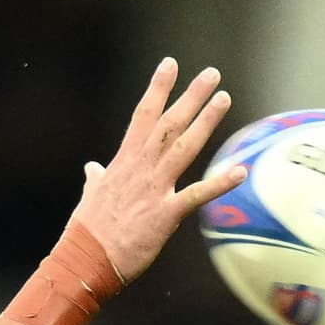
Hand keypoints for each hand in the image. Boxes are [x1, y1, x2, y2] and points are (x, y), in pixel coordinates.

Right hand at [71, 58, 246, 285]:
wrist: (84, 260)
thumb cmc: (86, 232)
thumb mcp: (89, 198)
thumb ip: (95, 179)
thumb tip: (90, 168)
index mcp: (123, 162)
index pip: (142, 116)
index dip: (157, 89)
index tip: (170, 65)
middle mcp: (140, 169)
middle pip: (168, 124)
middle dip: (190, 97)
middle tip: (211, 73)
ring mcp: (153, 190)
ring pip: (184, 148)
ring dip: (205, 122)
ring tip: (224, 99)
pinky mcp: (164, 215)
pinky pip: (196, 195)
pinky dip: (219, 184)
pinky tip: (240, 172)